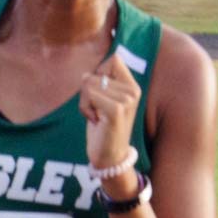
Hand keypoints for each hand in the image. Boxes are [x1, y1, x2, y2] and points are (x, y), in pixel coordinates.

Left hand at [80, 52, 140, 173]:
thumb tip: (85, 75)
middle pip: (95, 73)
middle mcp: (133, 90)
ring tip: (97, 118)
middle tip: (97, 112)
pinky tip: (96, 121)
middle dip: (87, 93)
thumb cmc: (103, 129)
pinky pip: (89, 95)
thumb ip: (99, 84)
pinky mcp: (117, 109)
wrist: (109, 157)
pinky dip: (85, 108)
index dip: (98, 74)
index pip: (114, 59)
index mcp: (132, 86)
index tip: (100, 95)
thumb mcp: (102, 102)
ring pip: (88, 84)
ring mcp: (127, 99)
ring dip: (85, 103)